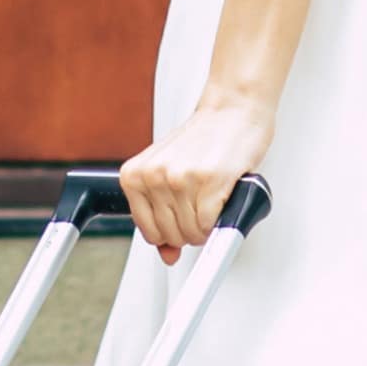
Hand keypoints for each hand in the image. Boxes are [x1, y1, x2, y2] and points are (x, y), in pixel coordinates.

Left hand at [121, 91, 274, 264]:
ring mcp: (180, 178)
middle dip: (190, 232)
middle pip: (170, 235)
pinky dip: (219, 222)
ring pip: (191, 233)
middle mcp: (154, 176)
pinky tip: (221, 203)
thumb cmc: (203, 139)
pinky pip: (210, 225)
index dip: (170, 234)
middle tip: (201, 211)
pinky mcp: (209, 180)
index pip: (148, 232)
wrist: (231, 111)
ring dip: (206, 227)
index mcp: (135, 175)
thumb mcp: (169, 173)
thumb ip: (163, 215)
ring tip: (212, 203)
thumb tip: (167, 254)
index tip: (182, 226)